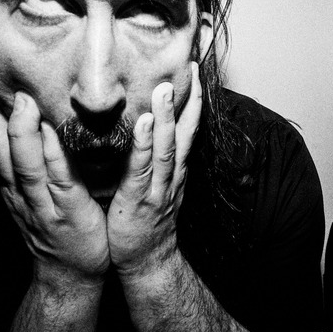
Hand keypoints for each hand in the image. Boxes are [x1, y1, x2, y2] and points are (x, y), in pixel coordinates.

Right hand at [0, 87, 109, 289]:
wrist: (70, 277)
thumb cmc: (58, 228)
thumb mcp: (35, 194)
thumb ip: (34, 162)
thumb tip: (33, 122)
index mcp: (12, 185)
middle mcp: (21, 193)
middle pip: (1, 151)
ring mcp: (43, 205)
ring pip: (27, 167)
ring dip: (24, 134)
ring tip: (24, 101)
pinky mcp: (69, 214)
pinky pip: (61, 182)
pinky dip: (58, 157)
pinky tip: (59, 135)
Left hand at [107, 62, 202, 282]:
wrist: (148, 263)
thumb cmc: (147, 223)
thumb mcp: (158, 186)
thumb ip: (156, 160)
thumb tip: (149, 130)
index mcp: (176, 169)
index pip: (188, 129)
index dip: (193, 100)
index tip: (193, 70)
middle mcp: (172, 175)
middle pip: (183, 133)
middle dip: (187, 100)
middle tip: (189, 68)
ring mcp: (158, 188)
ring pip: (166, 148)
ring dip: (165, 118)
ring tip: (164, 89)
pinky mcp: (139, 200)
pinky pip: (142, 169)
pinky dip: (142, 145)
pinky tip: (140, 123)